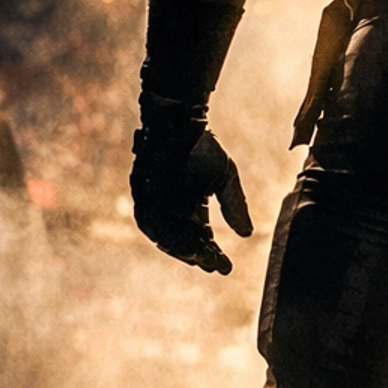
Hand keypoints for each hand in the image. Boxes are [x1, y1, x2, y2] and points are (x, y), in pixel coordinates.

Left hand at [132, 112, 252, 273]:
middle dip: (197, 256)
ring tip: (199, 257)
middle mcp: (170, 210)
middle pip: (181, 243)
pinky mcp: (141, 194)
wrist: (180, 120)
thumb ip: (234, 206)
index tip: (226, 267)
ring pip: (164, 237)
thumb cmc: (203, 147)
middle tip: (212, 264)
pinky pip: (150, 221)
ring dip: (182, 249)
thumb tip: (247, 234)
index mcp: (189, 208)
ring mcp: (153, 204)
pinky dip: (165, 233)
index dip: (211, 255)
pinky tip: (180, 240)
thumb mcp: (225, 179)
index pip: (200, 239)